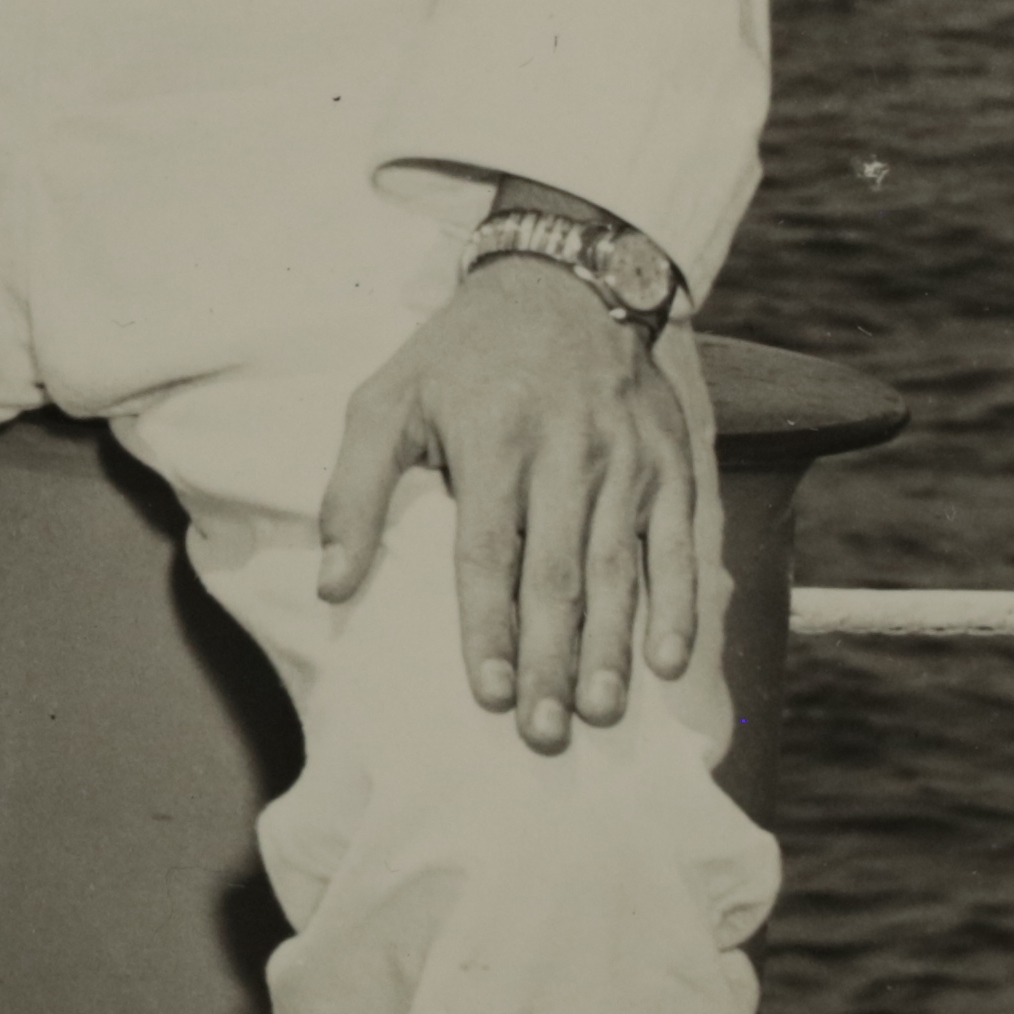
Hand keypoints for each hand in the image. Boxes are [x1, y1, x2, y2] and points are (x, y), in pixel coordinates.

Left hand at [313, 259, 702, 757]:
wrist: (567, 280)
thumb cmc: (462, 354)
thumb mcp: (387, 399)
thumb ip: (353, 489)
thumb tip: (332, 583)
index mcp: (492, 440)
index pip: (488, 552)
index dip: (488, 627)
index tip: (487, 693)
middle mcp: (568, 453)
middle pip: (558, 574)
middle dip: (553, 660)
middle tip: (547, 734)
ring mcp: (628, 459)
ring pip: (620, 568)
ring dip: (614, 647)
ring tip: (604, 714)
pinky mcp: (674, 461)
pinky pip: (681, 543)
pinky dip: (680, 604)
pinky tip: (670, 661)